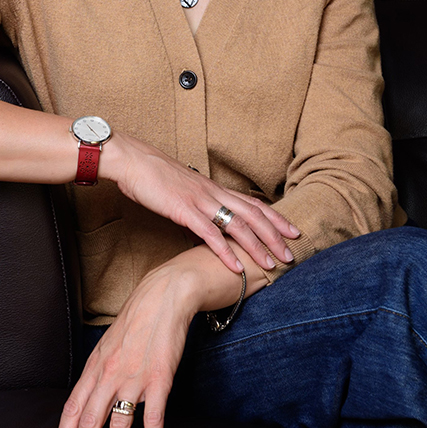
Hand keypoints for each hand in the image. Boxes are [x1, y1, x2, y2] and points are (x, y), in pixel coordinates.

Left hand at [52, 262, 196, 427]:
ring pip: (119, 424)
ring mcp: (134, 378)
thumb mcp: (107, 345)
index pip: (73, 407)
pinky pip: (153, 417)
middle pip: (91, 421)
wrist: (162, 298)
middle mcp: (110, 374)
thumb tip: (88, 398)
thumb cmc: (135, 321)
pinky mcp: (159, 379)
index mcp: (95, 367)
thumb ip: (98, 372)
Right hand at [102, 133, 299, 275]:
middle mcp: (213, 193)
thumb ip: (198, 204)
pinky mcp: (184, 210)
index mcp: (214, 188)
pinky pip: (209, 233)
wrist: (133, 160)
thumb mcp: (183, 189)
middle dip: (275, 236)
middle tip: (291, 254)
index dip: (275, 218)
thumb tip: (208, 220)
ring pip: (238, 225)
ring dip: (257, 247)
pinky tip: (235, 266)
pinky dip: (225, 251)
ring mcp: (200, 201)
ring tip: (271, 265)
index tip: (292, 231)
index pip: (252, 203)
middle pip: (253, 215)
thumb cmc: (154, 175)